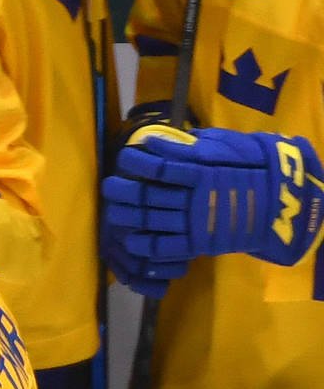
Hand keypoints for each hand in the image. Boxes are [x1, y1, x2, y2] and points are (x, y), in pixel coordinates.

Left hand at [102, 124, 323, 266]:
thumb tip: (156, 141)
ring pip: (150, 220)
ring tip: (112, 211)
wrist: (280, 202)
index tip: (123, 157)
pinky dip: (144, 245)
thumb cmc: (251, 167)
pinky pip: (165, 247)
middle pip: (148, 195)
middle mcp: (195, 197)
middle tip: (108, 186)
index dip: (136, 162)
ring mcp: (196, 221)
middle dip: (123, 190)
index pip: (160, 167)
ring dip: (126, 216)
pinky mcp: (199, 243)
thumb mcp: (225, 148)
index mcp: (202, 171)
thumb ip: (190, 146)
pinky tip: (130, 239)